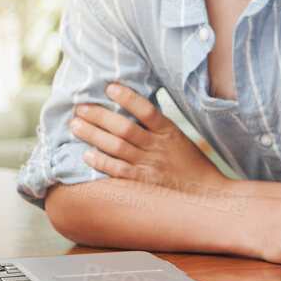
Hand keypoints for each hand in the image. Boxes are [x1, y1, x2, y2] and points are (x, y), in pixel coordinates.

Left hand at [72, 83, 225, 191]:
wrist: (205, 193)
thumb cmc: (189, 163)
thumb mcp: (178, 139)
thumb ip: (157, 126)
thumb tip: (131, 108)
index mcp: (169, 132)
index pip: (147, 110)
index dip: (128, 97)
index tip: (109, 86)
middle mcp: (158, 146)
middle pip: (125, 128)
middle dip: (100, 116)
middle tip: (80, 107)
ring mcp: (150, 165)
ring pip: (117, 146)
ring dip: (94, 135)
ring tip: (75, 125)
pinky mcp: (143, 183)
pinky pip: (119, 171)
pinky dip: (102, 162)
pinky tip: (85, 155)